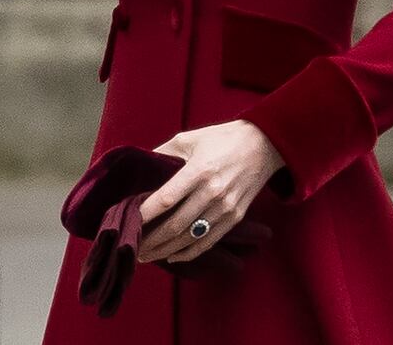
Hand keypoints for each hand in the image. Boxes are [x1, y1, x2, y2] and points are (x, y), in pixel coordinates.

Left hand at [136, 120, 283, 265]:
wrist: (263, 144)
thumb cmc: (222, 138)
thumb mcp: (190, 138)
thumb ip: (164, 152)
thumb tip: (141, 166)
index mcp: (199, 170)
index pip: (166, 199)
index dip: (145, 214)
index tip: (128, 221)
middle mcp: (212, 192)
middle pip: (176, 225)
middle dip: (151, 240)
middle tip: (133, 246)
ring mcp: (225, 208)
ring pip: (190, 238)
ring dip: (166, 249)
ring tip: (147, 254)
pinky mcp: (235, 217)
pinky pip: (208, 242)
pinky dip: (188, 252)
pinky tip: (172, 255)